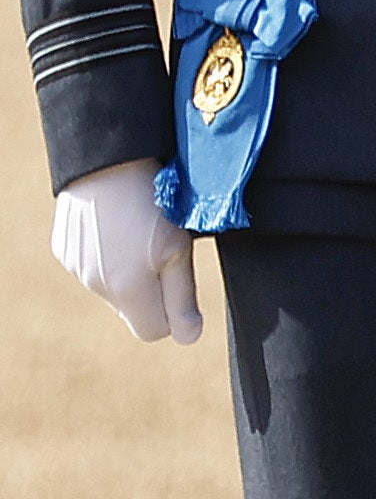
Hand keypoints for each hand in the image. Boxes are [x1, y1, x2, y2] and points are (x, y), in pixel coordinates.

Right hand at [49, 159, 200, 344]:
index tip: (178, 282)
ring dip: (128, 273)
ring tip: (138, 233)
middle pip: (132, 311)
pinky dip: (107, 257)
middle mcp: (95, 285)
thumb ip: (182, 299)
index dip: (171, 314)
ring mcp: (75, 268)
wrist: (107, 161)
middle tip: (161, 251)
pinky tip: (116, 226)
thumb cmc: (153, 203)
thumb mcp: (179, 249)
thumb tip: (189, 337)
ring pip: (112, 290)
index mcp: (128, 290)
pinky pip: (92, 269)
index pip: (153, 332)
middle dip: (150, 292)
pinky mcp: (63, 250)